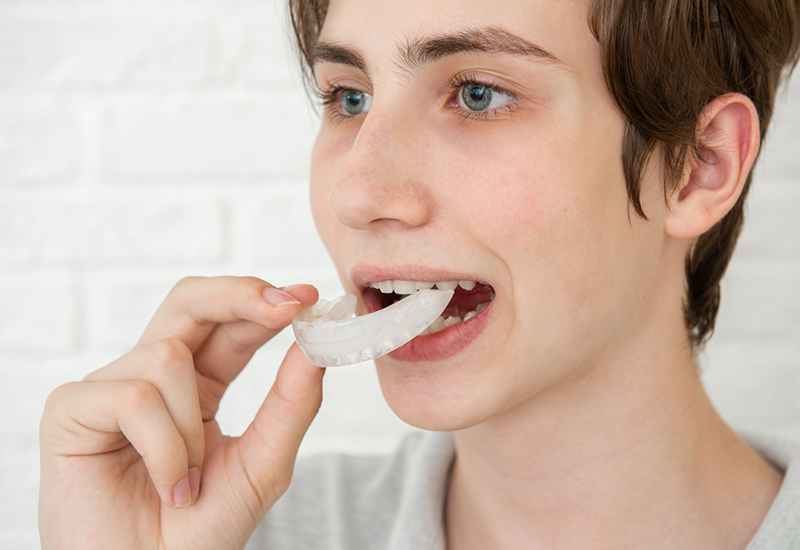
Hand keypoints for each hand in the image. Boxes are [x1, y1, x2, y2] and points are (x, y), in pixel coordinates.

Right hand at [38, 276, 324, 549]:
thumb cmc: (199, 533)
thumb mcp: (262, 465)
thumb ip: (290, 405)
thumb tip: (315, 347)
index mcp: (199, 385)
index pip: (229, 323)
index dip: (264, 302)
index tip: (307, 297)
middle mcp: (153, 377)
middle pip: (188, 301)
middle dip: (237, 295)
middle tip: (286, 305)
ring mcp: (110, 389)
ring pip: (166, 356)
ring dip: (190, 427)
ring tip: (188, 482)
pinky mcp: (71, 410)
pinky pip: (134, 396)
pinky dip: (163, 447)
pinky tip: (166, 486)